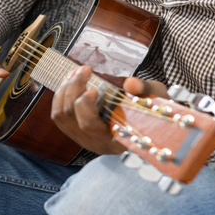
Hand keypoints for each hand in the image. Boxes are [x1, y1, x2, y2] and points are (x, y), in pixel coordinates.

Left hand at [50, 66, 168, 154]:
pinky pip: (58, 116)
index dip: (85, 105)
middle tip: (84, 69)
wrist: (150, 123)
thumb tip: (131, 83)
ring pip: (60, 115)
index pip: (89, 125)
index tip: (95, 89)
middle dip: (73, 88)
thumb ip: (146, 90)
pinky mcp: (77, 134)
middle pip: (69, 116)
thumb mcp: (156, 98)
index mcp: (116, 140)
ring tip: (76, 73)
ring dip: (64, 90)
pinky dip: (60, 97)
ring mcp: (84, 141)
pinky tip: (70, 82)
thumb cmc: (153, 110)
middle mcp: (96, 144)